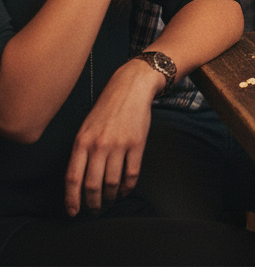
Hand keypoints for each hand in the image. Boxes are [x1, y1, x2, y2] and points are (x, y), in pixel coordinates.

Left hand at [64, 59, 161, 214]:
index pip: (73, 179)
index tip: (74, 212)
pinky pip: (131, 174)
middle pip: (92, 185)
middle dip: (93, 203)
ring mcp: (119, 145)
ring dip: (111, 196)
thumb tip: (78, 182)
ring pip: (112, 183)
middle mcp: (99, 145)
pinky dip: (127, 186)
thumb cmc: (107, 108)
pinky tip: (125, 188)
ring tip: (111, 199)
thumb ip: (81, 152)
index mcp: (82, 142)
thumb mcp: (86, 128)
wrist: (132, 87)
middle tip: (95, 210)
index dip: (72, 200)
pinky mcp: (137, 143)